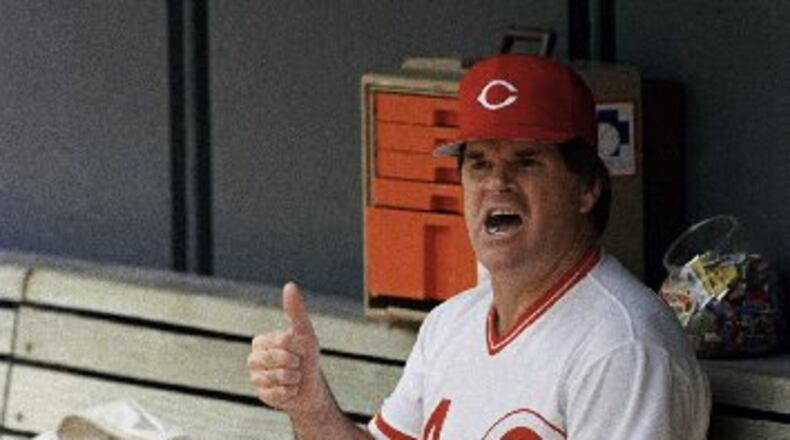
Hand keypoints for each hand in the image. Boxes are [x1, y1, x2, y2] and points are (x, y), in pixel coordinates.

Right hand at [248, 282, 328, 417]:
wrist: (310, 386)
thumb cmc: (306, 357)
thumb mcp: (304, 332)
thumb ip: (295, 310)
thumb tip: (290, 285)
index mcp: (261, 342)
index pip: (282, 341)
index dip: (297, 346)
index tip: (300, 349)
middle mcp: (254, 359)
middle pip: (278, 359)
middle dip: (295, 363)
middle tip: (296, 365)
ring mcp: (256, 378)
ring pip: (277, 378)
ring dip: (294, 379)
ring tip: (293, 377)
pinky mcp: (261, 396)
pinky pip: (278, 394)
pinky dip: (290, 393)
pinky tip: (290, 390)